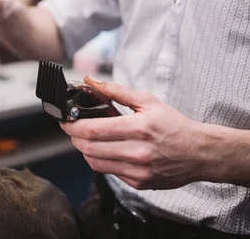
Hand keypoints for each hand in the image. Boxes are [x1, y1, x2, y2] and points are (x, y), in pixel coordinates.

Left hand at [62, 76, 207, 189]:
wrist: (199, 153)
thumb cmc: (174, 125)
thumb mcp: (148, 101)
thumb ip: (116, 91)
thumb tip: (90, 82)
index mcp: (138, 128)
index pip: (92, 130)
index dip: (72, 126)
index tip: (65, 120)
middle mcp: (137, 152)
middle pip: (88, 148)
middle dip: (73, 137)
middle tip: (72, 128)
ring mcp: (138, 171)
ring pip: (94, 162)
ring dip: (84, 149)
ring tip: (87, 138)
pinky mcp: (139, 183)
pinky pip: (108, 172)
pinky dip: (100, 160)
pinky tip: (106, 150)